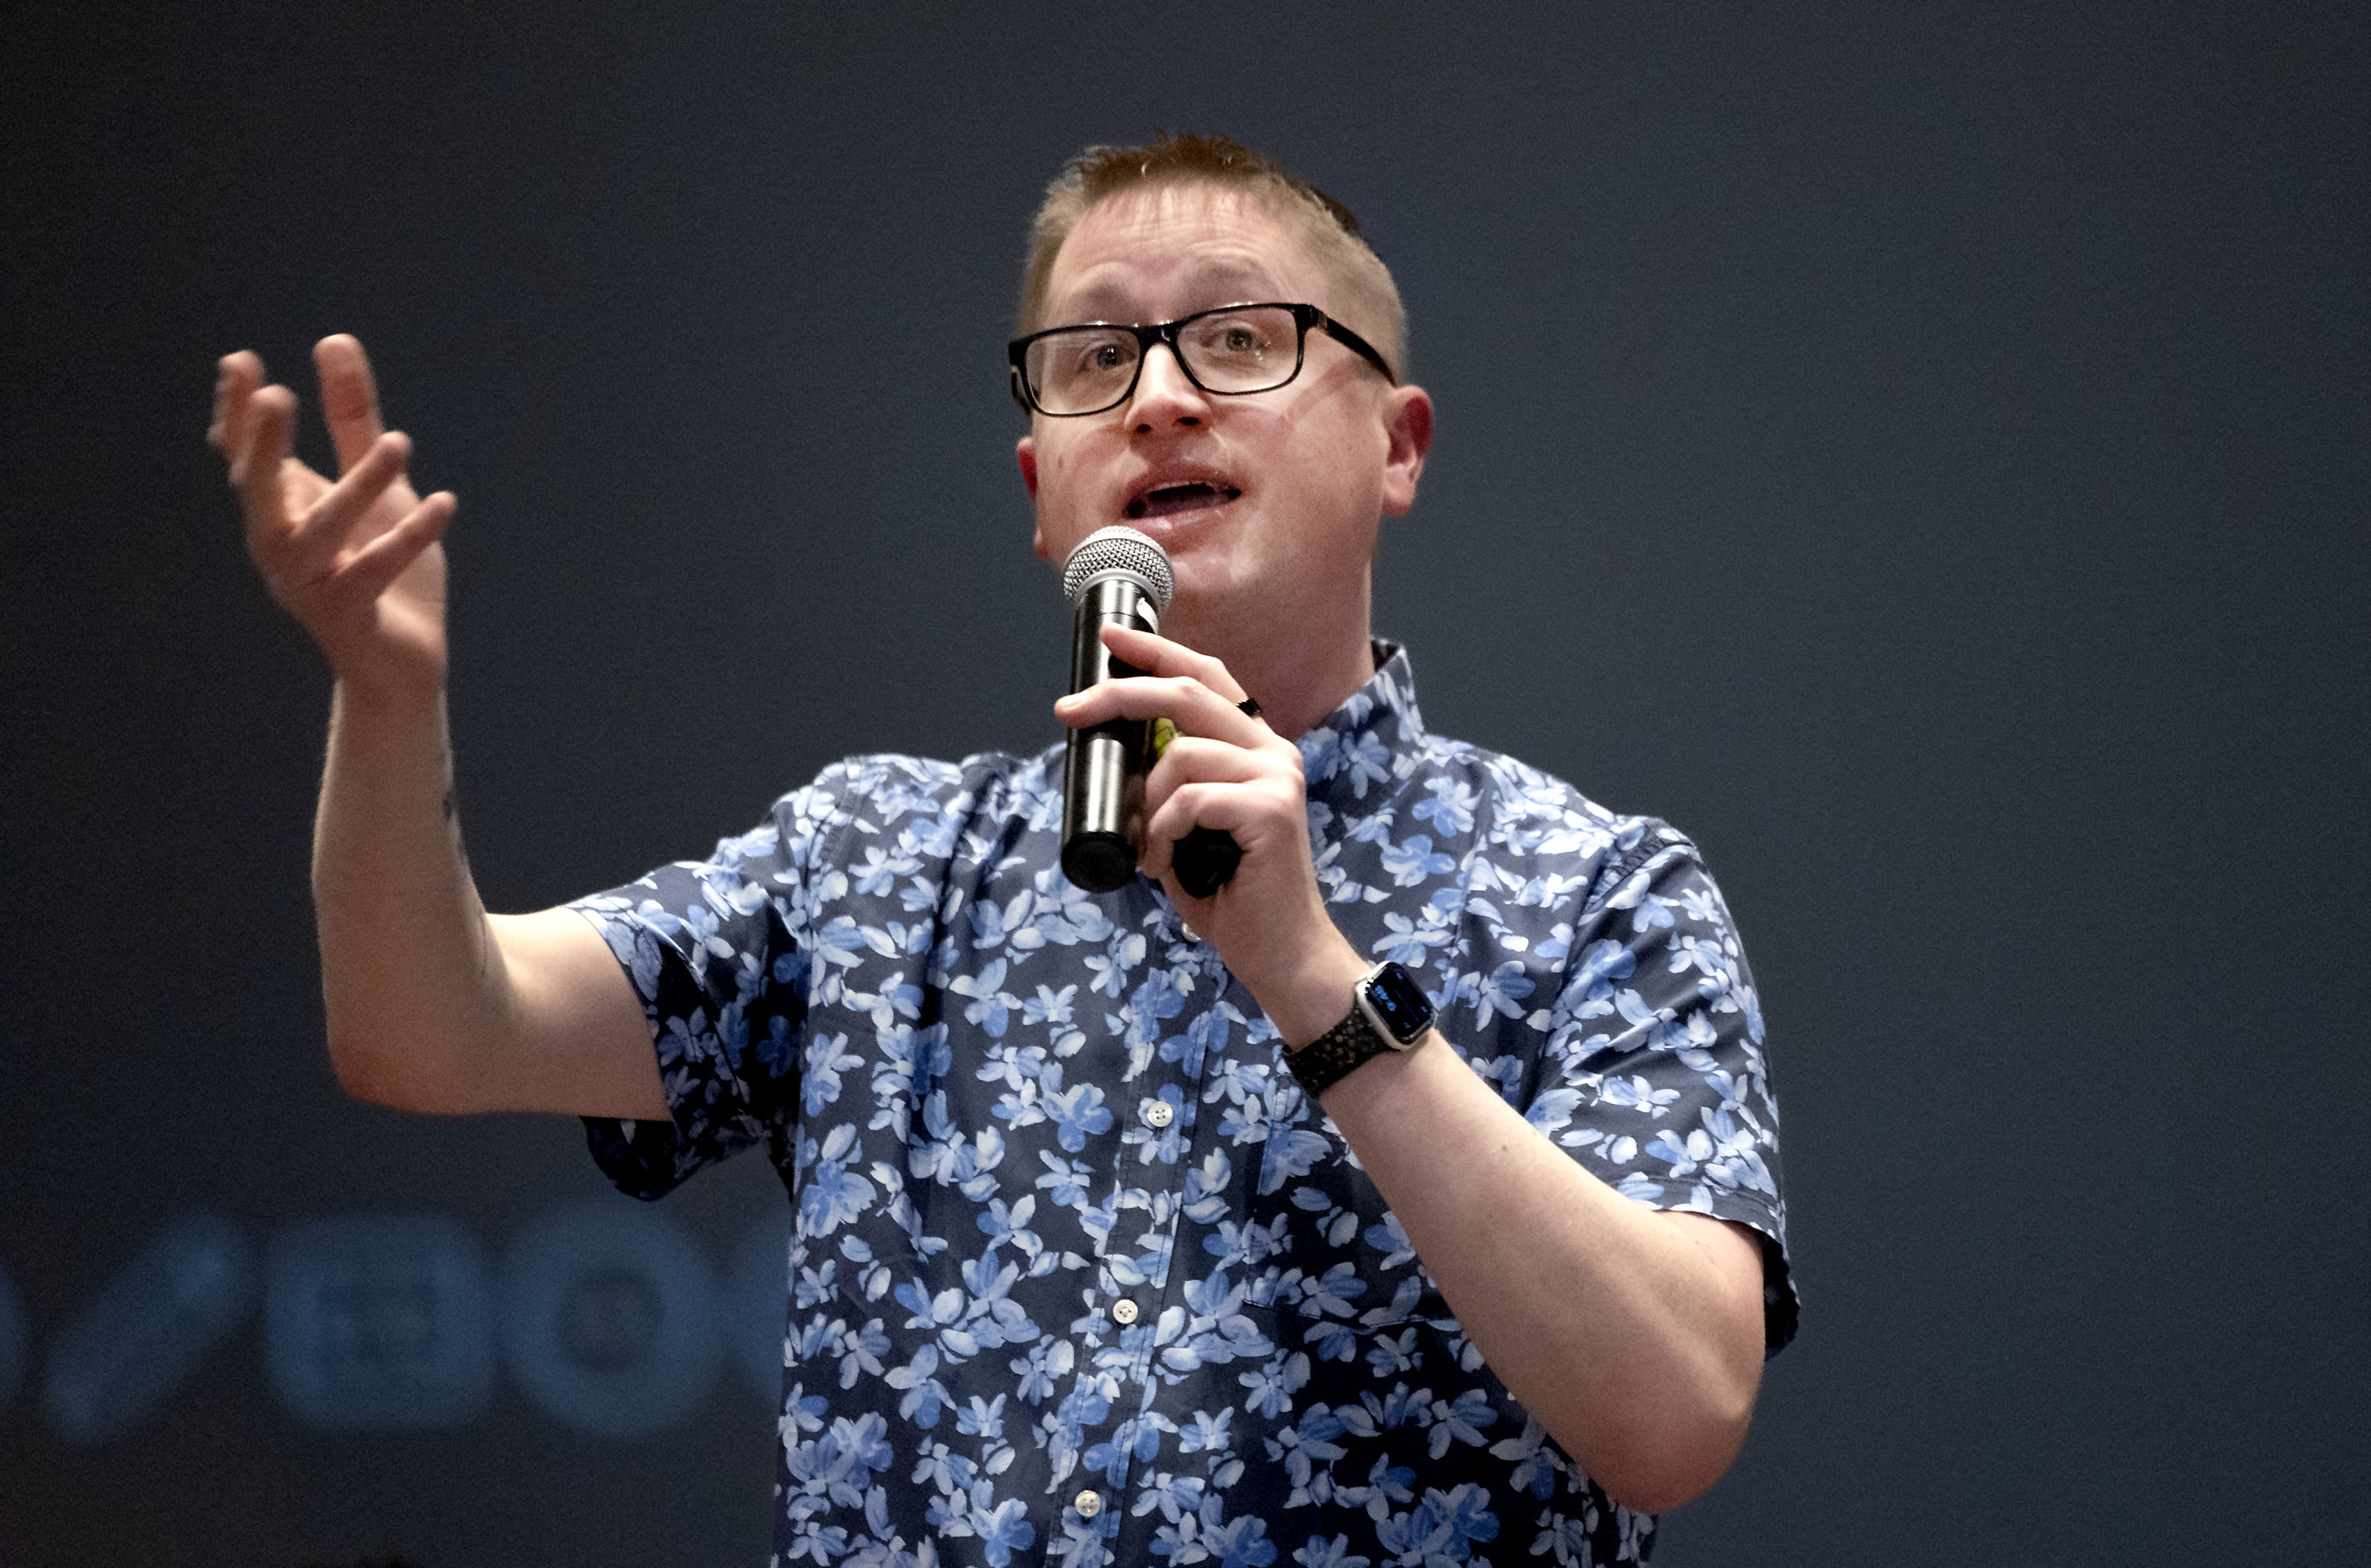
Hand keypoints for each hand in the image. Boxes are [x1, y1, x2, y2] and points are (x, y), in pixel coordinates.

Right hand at [210, 335, 454, 701]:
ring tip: (400, 442)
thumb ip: (354, 420)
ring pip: (319, 534)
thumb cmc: (382, 570)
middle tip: (276, 395)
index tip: (240, 362)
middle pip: (258, 493)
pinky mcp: (348, 618)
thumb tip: (334, 339)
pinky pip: (374, 573)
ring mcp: (309, 586)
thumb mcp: (375, 485)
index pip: (246, 457)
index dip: (238, 414)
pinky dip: (409, 539)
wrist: (403, 663)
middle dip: (263, 447)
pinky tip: (444, 503)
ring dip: (358, 488)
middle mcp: (282, 548)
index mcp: (283, 512)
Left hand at [1054, 624, 1368, 1043]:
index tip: (1110, 639)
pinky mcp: (1272, 809)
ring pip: (1180, 755)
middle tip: (1069, 711)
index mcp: (1255, 747)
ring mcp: (1277, 776)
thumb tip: (1113, 751)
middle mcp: (1272, 751)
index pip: (1207, 677)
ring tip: (1152, 850)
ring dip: (1148, 805)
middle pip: (1188, 693)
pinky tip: (1170, 863)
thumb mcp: (1186, 826)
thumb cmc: (1230, 894)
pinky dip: (1164, 833)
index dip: (1158, 652)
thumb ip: (1167, 784)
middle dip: (1120, 695)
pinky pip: (1189, 800)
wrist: (1279, 953)